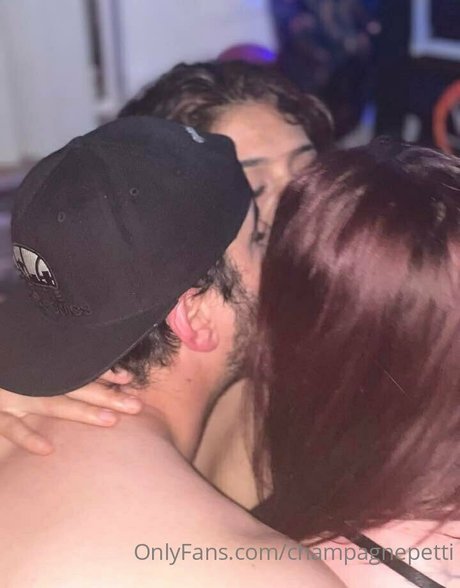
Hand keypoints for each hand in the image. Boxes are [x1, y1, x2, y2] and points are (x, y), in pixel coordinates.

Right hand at [0, 369, 142, 454]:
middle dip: (107, 396)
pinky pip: (11, 427)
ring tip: (111, 420)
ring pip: (53, 404)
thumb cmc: (10, 366)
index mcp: (43, 368)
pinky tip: (48, 450)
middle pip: (76, 387)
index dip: (104, 374)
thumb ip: (53, 366)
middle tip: (136, 405)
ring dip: (82, 412)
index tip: (128, 379)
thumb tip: (91, 371)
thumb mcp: (30, 363)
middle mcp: (33, 382)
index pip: (79, 370)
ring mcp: (14, 397)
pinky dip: (28, 437)